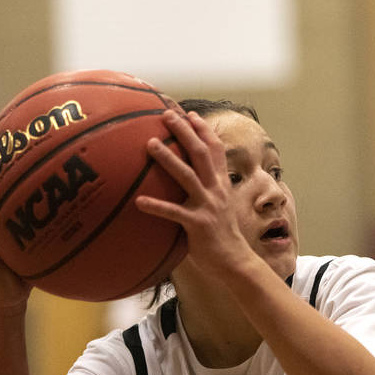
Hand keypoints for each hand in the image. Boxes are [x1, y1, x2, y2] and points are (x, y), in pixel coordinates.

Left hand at [135, 111, 252, 276]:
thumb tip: (187, 182)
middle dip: (185, 132)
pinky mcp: (198, 224)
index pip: (216, 149)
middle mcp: (217, 190)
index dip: (203, 130)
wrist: (235, 261)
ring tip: (150, 144)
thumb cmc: (222, 235)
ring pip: (187, 176)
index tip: (189, 113)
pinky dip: (156, 206)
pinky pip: (173, 212)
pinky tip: (139, 201)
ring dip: (168, 158)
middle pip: (201, 153)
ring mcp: (208, 206)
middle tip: (167, 115)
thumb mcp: (219, 207)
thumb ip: (206, 191)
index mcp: (222, 184)